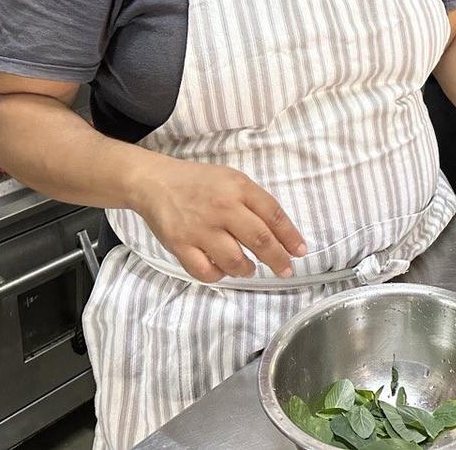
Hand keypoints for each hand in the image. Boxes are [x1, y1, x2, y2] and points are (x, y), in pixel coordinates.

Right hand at [131, 156, 306, 282]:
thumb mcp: (232, 179)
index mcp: (239, 188)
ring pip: (235, 260)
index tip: (300, 251)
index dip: (290, 236)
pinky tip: (222, 269)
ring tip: (249, 268)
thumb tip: (278, 232)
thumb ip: (253, 202)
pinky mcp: (180, 245)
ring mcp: (201, 228)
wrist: (155, 182)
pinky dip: (218, 275)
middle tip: (285, 270)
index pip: (273, 215)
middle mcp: (223, 208)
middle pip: (260, 240)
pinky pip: (205, 271)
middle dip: (277, 259)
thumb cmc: (199, 182)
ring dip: (247, 269)